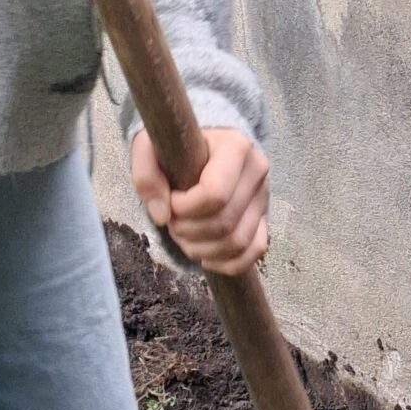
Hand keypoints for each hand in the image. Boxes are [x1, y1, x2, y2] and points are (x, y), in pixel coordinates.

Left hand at [130, 126, 269, 275]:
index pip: (214, 194)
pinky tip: (204, 256)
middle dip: (189, 231)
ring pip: (238, 242)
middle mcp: (257, 171)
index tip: (171, 200)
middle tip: (172, 222)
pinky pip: (254, 252)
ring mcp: (263, 197)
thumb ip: (147, 175)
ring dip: (203, 250)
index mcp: (236, 147)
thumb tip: (161, 216)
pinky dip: (227, 263)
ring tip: (184, 237)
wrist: (203, 145)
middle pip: (224, 222)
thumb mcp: (150, 147)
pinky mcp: (263, 218)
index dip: (185, 208)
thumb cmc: (177, 145)